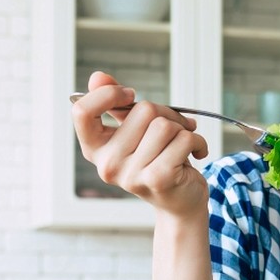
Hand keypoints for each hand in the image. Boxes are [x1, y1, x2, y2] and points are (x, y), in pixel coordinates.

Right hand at [70, 71, 209, 216]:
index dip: (108, 94)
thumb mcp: (134, 131)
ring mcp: (130, 175)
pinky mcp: (158, 178)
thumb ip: (115, 104)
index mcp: (95, 149)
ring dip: (183, 128)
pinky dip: (197, 141)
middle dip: (166, 113)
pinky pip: (183, 139)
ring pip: (164, 125)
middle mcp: (107, 164)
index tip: (129, 95)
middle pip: (142, 110)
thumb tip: (97, 76)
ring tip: (183, 143)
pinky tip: (196, 153)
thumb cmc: (157, 160)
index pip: (82, 112)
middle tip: (173, 128)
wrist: (180, 202)